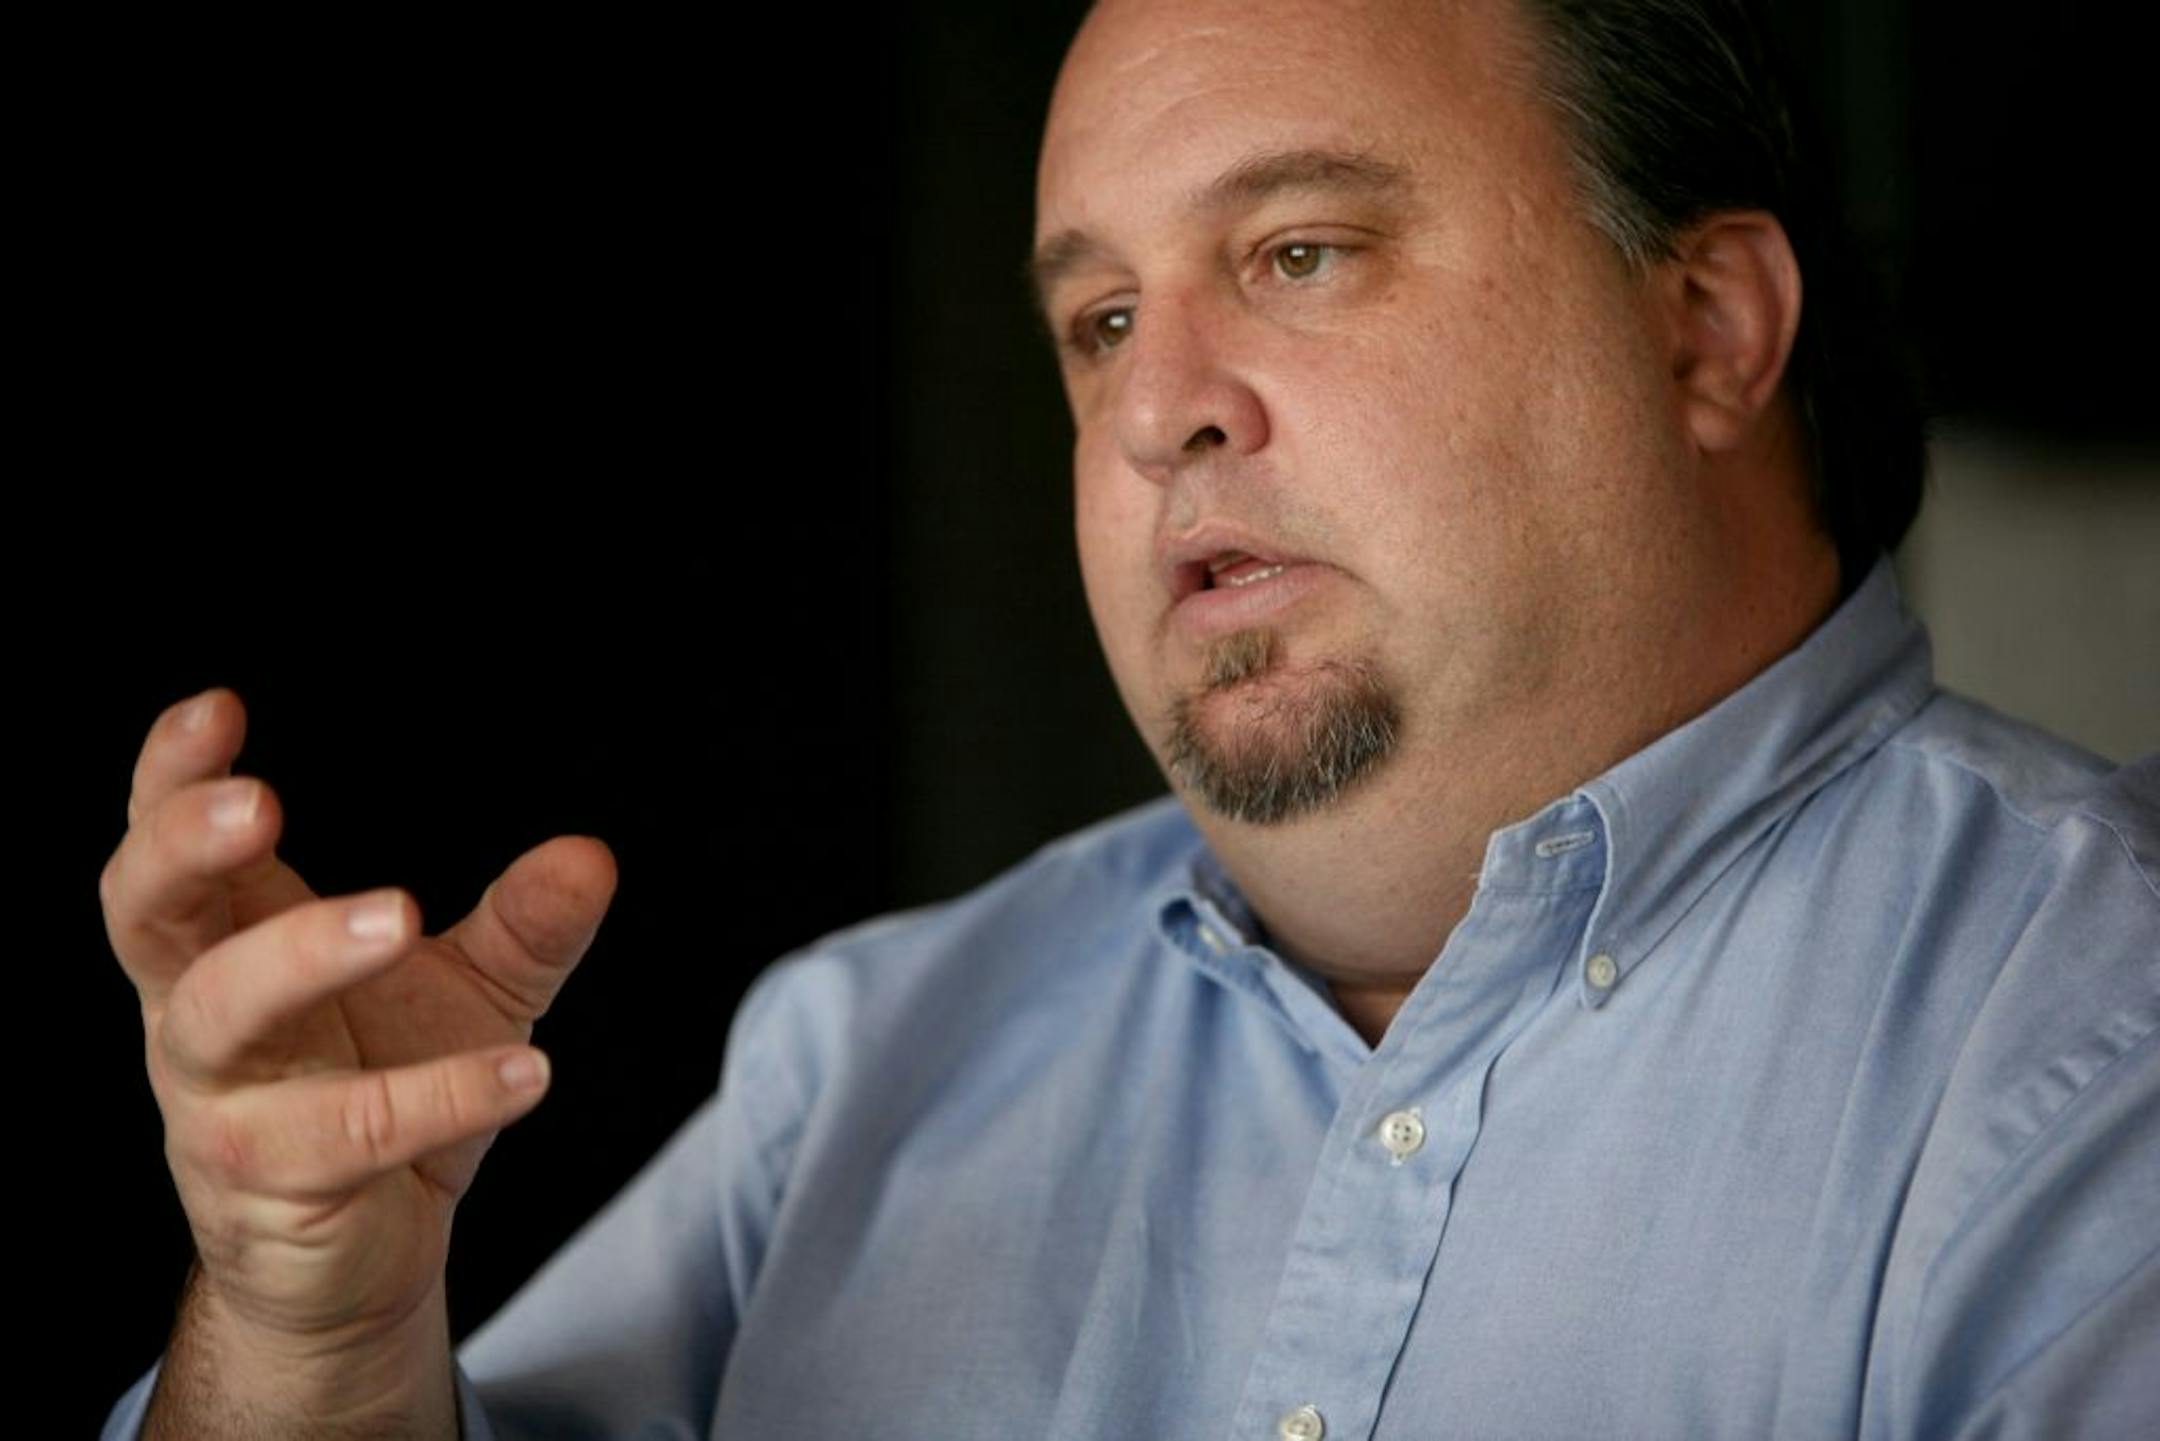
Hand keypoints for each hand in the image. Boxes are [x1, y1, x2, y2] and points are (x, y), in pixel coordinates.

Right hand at [102, 687, 615, 1408]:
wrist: (363, 1251)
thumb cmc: (387, 1083)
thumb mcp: (472, 990)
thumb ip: (526, 923)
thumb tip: (592, 855)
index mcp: (230, 940)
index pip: (164, 846)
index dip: (171, 776)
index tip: (219, 707)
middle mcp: (197, 1014)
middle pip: (143, 915)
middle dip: (183, 850)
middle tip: (264, 803)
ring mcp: (219, 1104)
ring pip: (215, 1019)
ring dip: (302, 956)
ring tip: (401, 915)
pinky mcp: (268, 1190)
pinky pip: (340, 1136)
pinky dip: (436, 1097)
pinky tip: (525, 1071)